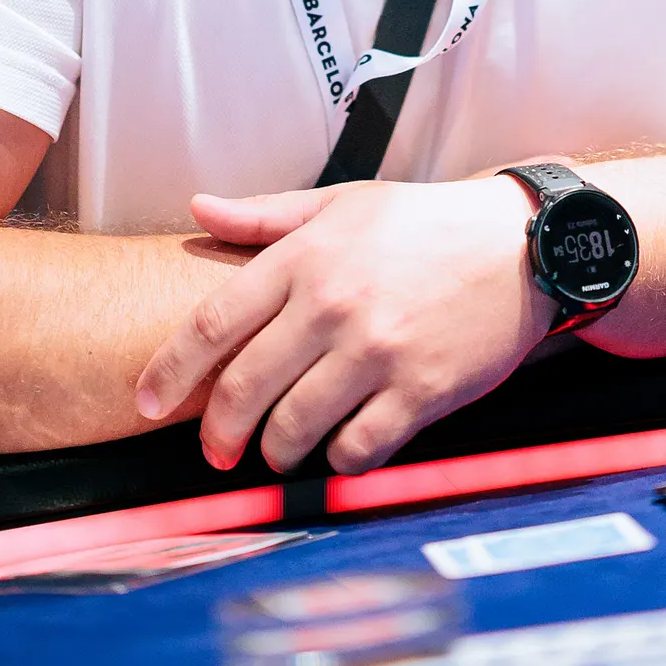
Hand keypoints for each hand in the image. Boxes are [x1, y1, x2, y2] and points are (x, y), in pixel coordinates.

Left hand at [135, 177, 553, 474]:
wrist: (519, 244)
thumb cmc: (424, 224)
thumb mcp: (343, 203)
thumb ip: (264, 215)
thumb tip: (196, 207)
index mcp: (305, 257)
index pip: (213, 324)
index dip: (170, 371)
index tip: (146, 402)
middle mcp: (332, 305)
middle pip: (244, 389)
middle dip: (217, 433)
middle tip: (215, 451)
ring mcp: (376, 351)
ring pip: (293, 429)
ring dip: (274, 452)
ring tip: (277, 451)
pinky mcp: (419, 391)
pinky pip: (356, 449)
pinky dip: (337, 462)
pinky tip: (339, 451)